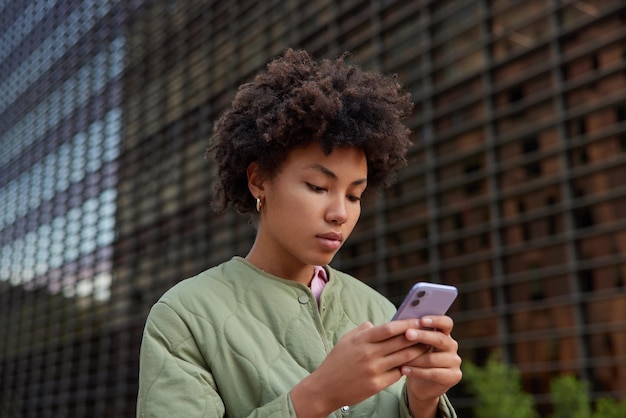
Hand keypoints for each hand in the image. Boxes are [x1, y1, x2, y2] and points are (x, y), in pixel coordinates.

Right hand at [291, 319, 427, 417]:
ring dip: (417, 352)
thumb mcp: (346, 340)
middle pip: (400, 342)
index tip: (419, 320)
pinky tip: (416, 364)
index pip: (390, 328)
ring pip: (403, 358)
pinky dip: (408, 368)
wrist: (325, 388)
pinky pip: (398, 374)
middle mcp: (369, 353)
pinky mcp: (376, 384)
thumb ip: (363, 330)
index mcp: (362, 339)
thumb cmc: (336, 361)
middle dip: (418, 336)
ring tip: (428, 347)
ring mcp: (373, 370)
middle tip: (430, 332)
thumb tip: (378, 323)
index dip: (407, 323)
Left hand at [401, 316, 461, 417]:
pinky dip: (416, 371)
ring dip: (414, 358)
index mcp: (444, 333)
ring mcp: (454, 362)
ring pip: (433, 358)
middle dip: (422, 336)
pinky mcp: (453, 376)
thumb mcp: (414, 345)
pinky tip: (403, 370)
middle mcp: (452, 346)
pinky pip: (433, 373)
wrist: (421, 385)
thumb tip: (401, 322)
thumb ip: (413, 333)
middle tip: (407, 334)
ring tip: (399, 357)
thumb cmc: (415, 358)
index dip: (435, 320)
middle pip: (440, 339)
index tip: (421, 320)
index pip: (446, 323)